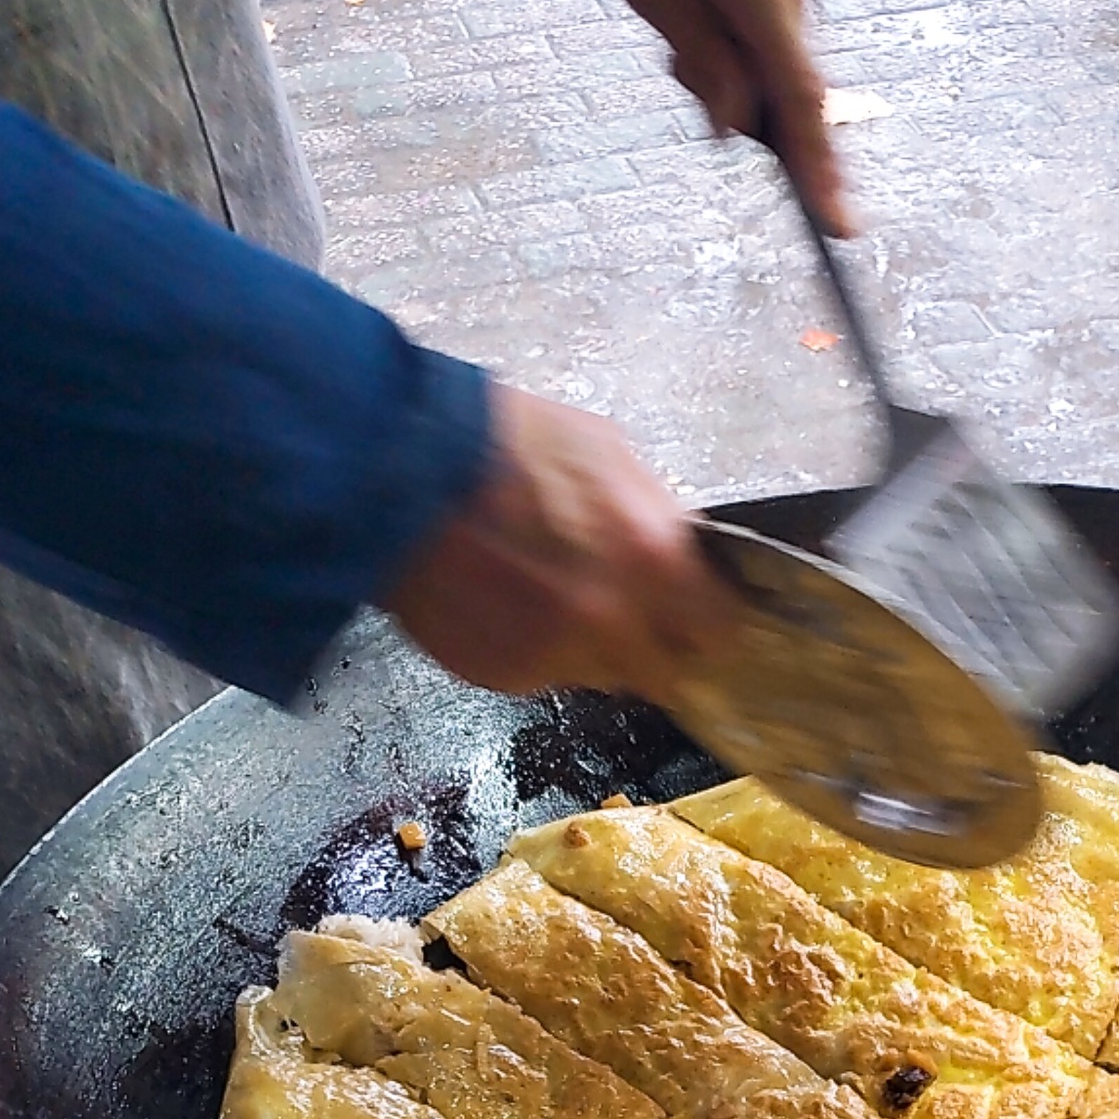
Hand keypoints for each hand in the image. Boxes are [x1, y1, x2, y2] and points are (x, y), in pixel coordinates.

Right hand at [385, 383, 736, 701]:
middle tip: (617, 604)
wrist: (398, 469)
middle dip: (650, 641)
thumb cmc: (503, 443)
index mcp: (653, 563)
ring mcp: (557, 657)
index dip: (705, 622)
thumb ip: (656, 519)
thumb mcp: (607, 453)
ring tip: (546, 591)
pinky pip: (542, 674)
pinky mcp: (505, 675)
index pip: (719, 634)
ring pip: (601, 674)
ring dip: (589, 646)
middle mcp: (612, 624)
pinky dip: (533, 647)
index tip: (694, 616)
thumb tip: (683, 556)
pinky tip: (506, 600)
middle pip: (662, 668)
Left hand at [576, 0, 849, 234]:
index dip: (817, 168)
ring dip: (743, 45)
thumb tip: (737, 129)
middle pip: (789, 67)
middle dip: (744, 88)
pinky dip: (752, 11)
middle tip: (683, 65)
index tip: (838, 225)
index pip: (797, 98)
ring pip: (785, 34)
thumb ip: (700, 61)